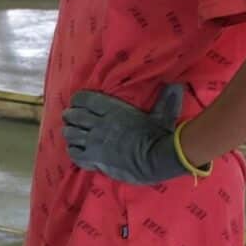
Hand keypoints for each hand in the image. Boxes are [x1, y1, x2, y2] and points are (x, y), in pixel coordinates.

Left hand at [62, 84, 192, 185]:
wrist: (155, 160)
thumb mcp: (162, 115)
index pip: (85, 99)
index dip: (78, 100)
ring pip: (70, 134)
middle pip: (73, 116)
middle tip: (70, 117)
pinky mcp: (94, 159)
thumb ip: (165, 100)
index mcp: (113, 109)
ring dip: (69, 132)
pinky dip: (72, 150)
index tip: (77, 102)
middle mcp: (99, 124)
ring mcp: (94, 142)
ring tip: (70, 132)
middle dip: (70, 115)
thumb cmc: (159, 136)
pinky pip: (74, 153)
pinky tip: (75, 149)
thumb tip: (176, 85)